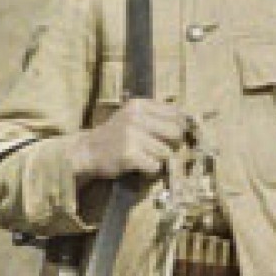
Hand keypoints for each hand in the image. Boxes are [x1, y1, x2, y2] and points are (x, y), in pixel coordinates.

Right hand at [71, 98, 189, 184]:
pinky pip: (155, 166)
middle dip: (172, 144)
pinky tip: (139, 166)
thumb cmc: (114, 135)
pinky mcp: (130, 155)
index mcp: (139, 105)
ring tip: (144, 157)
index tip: (173, 135)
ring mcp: (132, 136)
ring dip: (158, 159)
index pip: (176, 113)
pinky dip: (150, 170)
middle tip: (161, 149)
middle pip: (175, 132)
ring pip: (166, 152)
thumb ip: (155, 115)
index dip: (180, 126)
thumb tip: (189, 120)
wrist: (86, 151)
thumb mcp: (132, 116)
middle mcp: (136, 117)